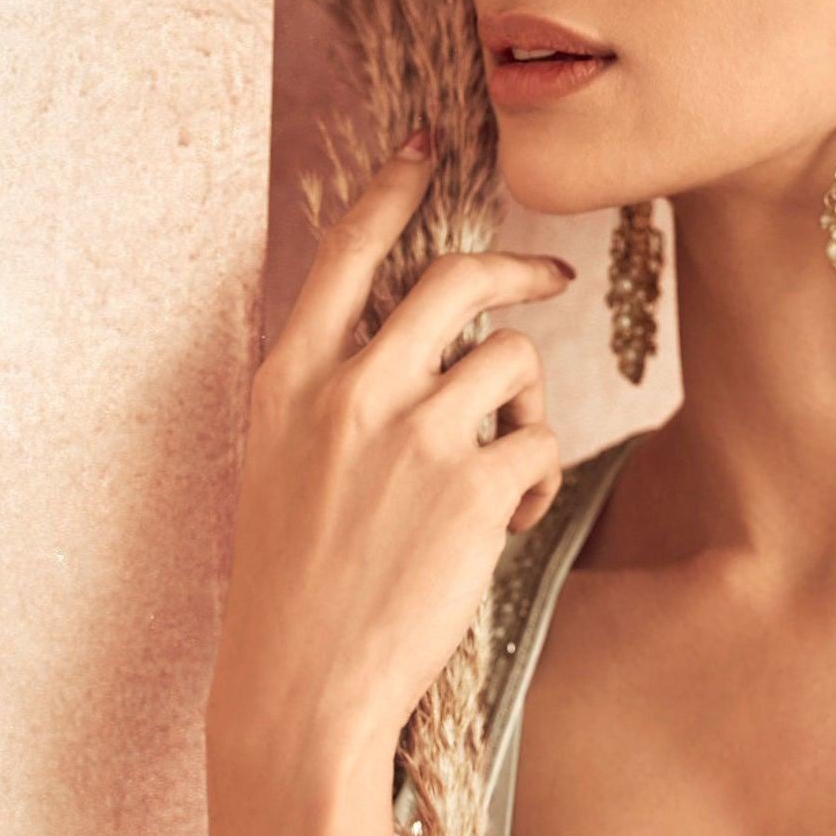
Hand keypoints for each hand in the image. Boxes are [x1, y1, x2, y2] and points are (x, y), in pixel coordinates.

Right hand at [205, 137, 575, 835]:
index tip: (433, 146)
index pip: (348, 249)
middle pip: (456, 277)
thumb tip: (416, 339)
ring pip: (512, 362)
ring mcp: (411, 435)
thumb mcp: (284, 465)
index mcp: (289, 377)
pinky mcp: (472, 489)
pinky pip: (540, 443)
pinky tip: (505, 523)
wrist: (301, 688)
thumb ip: (335, 392)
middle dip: (516, 270)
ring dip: (525, 407)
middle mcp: (348, 389)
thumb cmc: (295, 588)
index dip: (395, 187)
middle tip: (550, 279)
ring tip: (499, 471)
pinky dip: (536, 481)